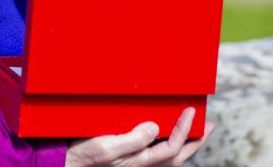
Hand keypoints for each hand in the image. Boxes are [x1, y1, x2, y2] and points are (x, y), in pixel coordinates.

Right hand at [65, 107, 213, 166]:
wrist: (64, 161)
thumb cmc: (82, 154)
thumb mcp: (106, 146)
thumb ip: (132, 139)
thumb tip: (155, 128)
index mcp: (138, 161)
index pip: (171, 148)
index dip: (185, 130)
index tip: (192, 110)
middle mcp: (139, 163)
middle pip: (175, 156)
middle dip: (194, 142)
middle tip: (209, 126)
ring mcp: (134, 161)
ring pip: (167, 156)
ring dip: (183, 143)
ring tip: (194, 129)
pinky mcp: (127, 156)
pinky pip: (155, 152)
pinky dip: (167, 143)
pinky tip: (166, 133)